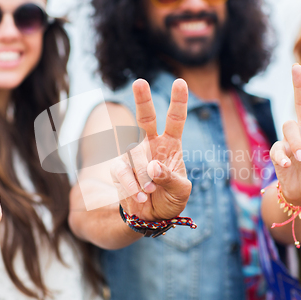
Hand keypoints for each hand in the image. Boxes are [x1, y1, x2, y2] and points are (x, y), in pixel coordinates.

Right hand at [110, 79, 191, 221]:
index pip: (175, 119)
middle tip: (139, 82)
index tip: (180, 82)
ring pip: (134, 151)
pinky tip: (140, 195)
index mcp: (171, 144)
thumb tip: (153, 168)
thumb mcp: (180, 191)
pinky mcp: (119, 168)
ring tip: (150, 191)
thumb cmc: (170, 199)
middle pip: (145, 118)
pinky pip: (122, 170)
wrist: (151, 217)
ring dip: (143, 172)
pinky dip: (131, 184)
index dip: (178, 101)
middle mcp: (151, 144)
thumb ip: (170, 178)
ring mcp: (133, 155)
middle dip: (143, 99)